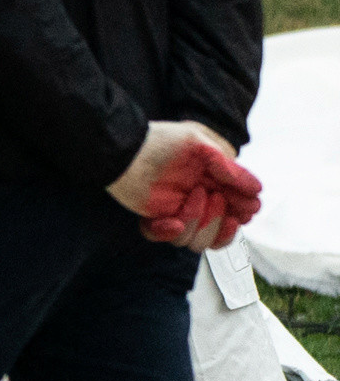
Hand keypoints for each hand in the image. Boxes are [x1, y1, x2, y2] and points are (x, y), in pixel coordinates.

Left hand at [111, 119, 255, 249]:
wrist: (124, 150)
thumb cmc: (160, 141)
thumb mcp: (199, 144)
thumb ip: (227, 167)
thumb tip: (256, 188)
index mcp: (211, 182)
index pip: (235, 208)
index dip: (243, 212)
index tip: (247, 208)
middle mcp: (197, 199)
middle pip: (220, 230)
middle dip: (223, 220)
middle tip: (218, 200)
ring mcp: (177, 210)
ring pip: (196, 239)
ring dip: (200, 221)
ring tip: (196, 194)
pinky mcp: (156, 217)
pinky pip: (167, 237)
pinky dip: (169, 233)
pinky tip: (171, 221)